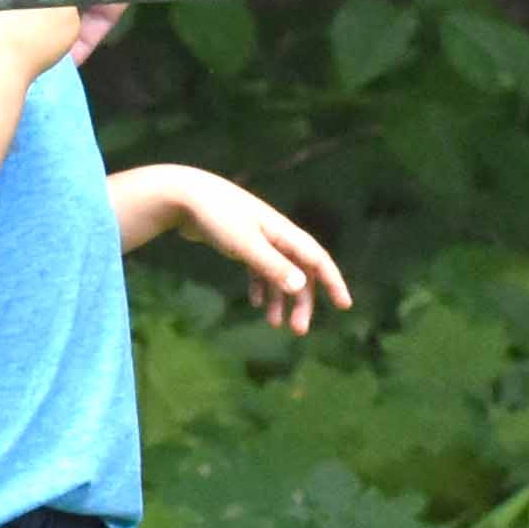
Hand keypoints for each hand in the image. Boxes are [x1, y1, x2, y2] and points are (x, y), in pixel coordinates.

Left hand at [137, 168, 349, 334]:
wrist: (184, 196)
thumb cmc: (217, 217)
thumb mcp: (246, 245)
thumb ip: (273, 266)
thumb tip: (301, 287)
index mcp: (283, 232)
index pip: (317, 259)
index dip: (333, 282)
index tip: (344, 305)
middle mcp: (276, 235)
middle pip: (300, 272)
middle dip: (302, 302)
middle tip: (299, 330)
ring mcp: (258, 238)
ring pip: (279, 273)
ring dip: (280, 300)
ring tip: (274, 325)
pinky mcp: (241, 242)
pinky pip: (259, 269)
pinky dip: (261, 287)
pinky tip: (256, 303)